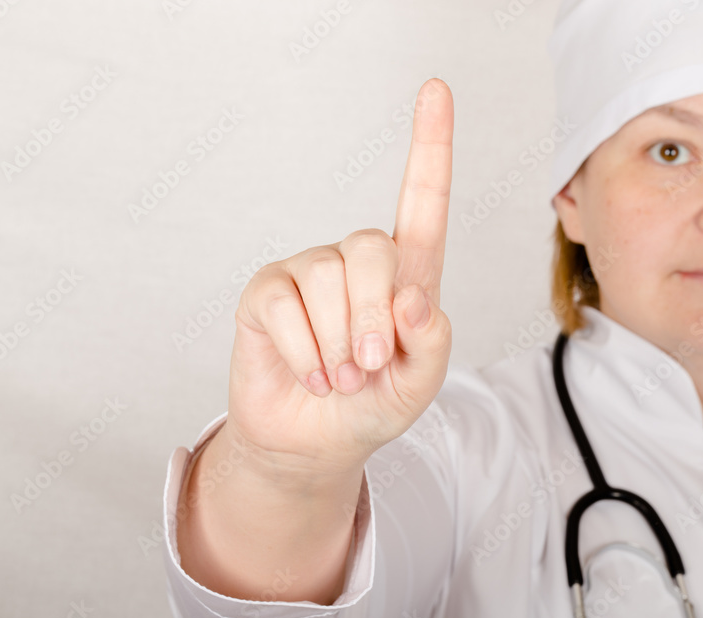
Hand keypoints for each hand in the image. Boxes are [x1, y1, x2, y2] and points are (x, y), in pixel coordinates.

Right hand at [222, 78, 454, 474]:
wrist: (315, 443)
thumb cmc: (373, 405)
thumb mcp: (418, 384)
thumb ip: (433, 343)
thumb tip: (415, 297)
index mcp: (406, 275)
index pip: (421, 202)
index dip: (430, 146)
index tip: (436, 89)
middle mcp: (356, 262)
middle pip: (372, 249)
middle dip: (374, 316)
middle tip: (371, 365)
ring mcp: (308, 274)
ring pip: (328, 280)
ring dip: (339, 344)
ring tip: (340, 378)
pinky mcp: (266, 293)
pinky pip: (284, 305)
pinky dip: (304, 351)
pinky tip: (312, 374)